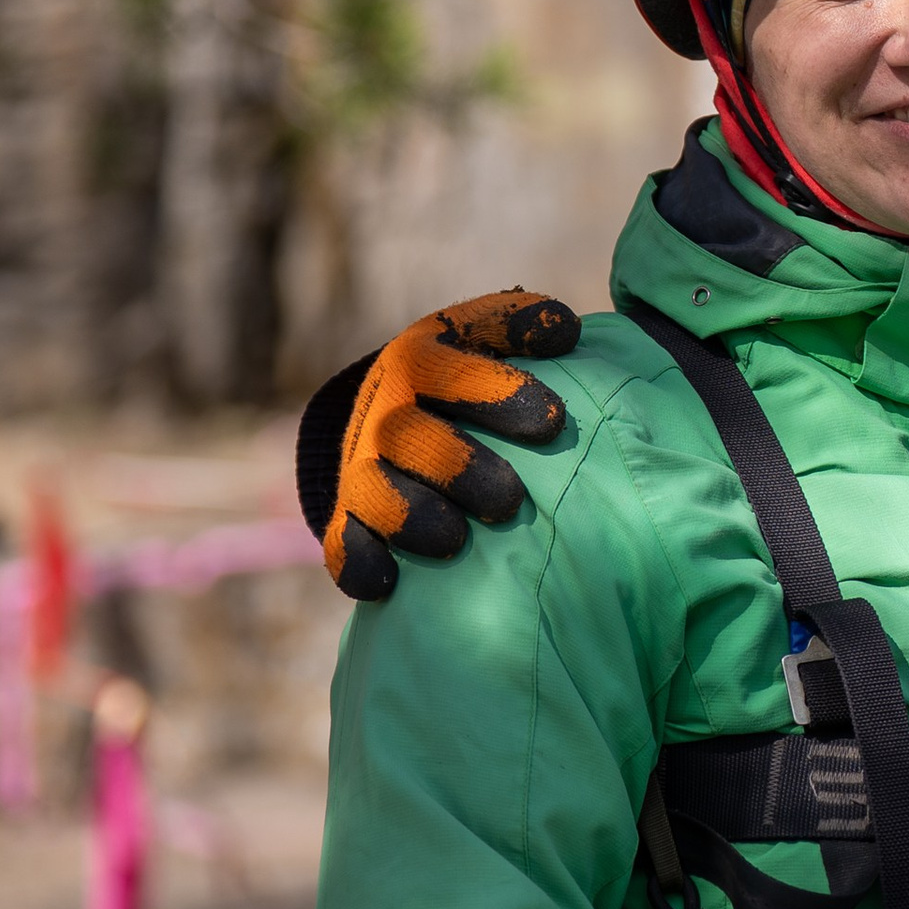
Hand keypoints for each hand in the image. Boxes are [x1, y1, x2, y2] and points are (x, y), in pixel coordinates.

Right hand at [296, 289, 579, 601]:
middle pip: (411, 438)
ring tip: (456, 541)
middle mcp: (386, 413)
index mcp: (419, 360)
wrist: (395, 410)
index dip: (500, 395)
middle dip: (460, 469)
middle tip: (511, 499)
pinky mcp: (351, 516)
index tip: (553, 421)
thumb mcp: (485, 337)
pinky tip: (389, 581)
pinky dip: (361, 562)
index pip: (452, 373)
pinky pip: (344, 545)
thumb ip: (522, 327)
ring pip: (374, 493)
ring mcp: (363, 467)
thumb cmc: (466, 376)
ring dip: (411, 517)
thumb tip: (564, 331)